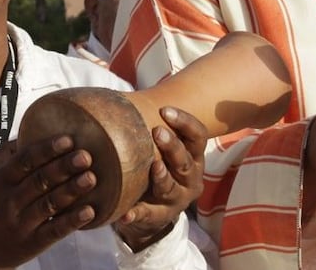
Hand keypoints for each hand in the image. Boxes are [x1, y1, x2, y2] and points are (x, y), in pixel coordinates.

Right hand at [0, 136, 96, 267]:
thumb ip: (4, 154)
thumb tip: (31, 130)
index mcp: (0, 180)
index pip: (24, 161)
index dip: (47, 150)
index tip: (68, 140)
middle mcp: (10, 201)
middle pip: (40, 181)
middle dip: (64, 167)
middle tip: (86, 156)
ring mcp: (21, 223)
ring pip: (49, 204)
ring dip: (71, 191)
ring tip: (91, 178)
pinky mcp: (33, 243)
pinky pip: (54, 231)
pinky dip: (72, 221)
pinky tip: (89, 211)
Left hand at [113, 106, 206, 251]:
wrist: (150, 210)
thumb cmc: (153, 168)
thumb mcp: (159, 149)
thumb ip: (149, 127)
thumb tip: (117, 98)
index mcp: (193, 155)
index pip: (198, 135)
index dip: (184, 122)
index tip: (165, 111)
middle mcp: (191, 176)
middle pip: (185, 160)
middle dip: (172, 145)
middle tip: (157, 132)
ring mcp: (178, 199)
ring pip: (171, 187)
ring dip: (162, 177)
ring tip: (153, 167)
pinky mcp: (161, 217)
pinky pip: (149, 215)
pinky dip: (138, 214)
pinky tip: (126, 213)